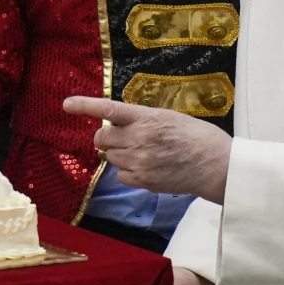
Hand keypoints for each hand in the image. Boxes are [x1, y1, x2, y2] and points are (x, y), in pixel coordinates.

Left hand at [61, 97, 231, 202]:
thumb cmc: (198, 137)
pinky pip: (120, 174)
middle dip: (107, 137)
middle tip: (124, 138)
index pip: (109, 109)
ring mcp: (138, 161)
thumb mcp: (170, 118)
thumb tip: (121, 123)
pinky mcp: (142, 180)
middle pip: (101, 137)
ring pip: (110, 156)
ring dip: (119, 154)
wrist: (216, 166)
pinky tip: (147, 167)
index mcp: (147, 117)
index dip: (85, 106)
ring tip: (144, 153)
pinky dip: (128, 171)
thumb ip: (143, 119)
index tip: (67, 104)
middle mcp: (138, 138)